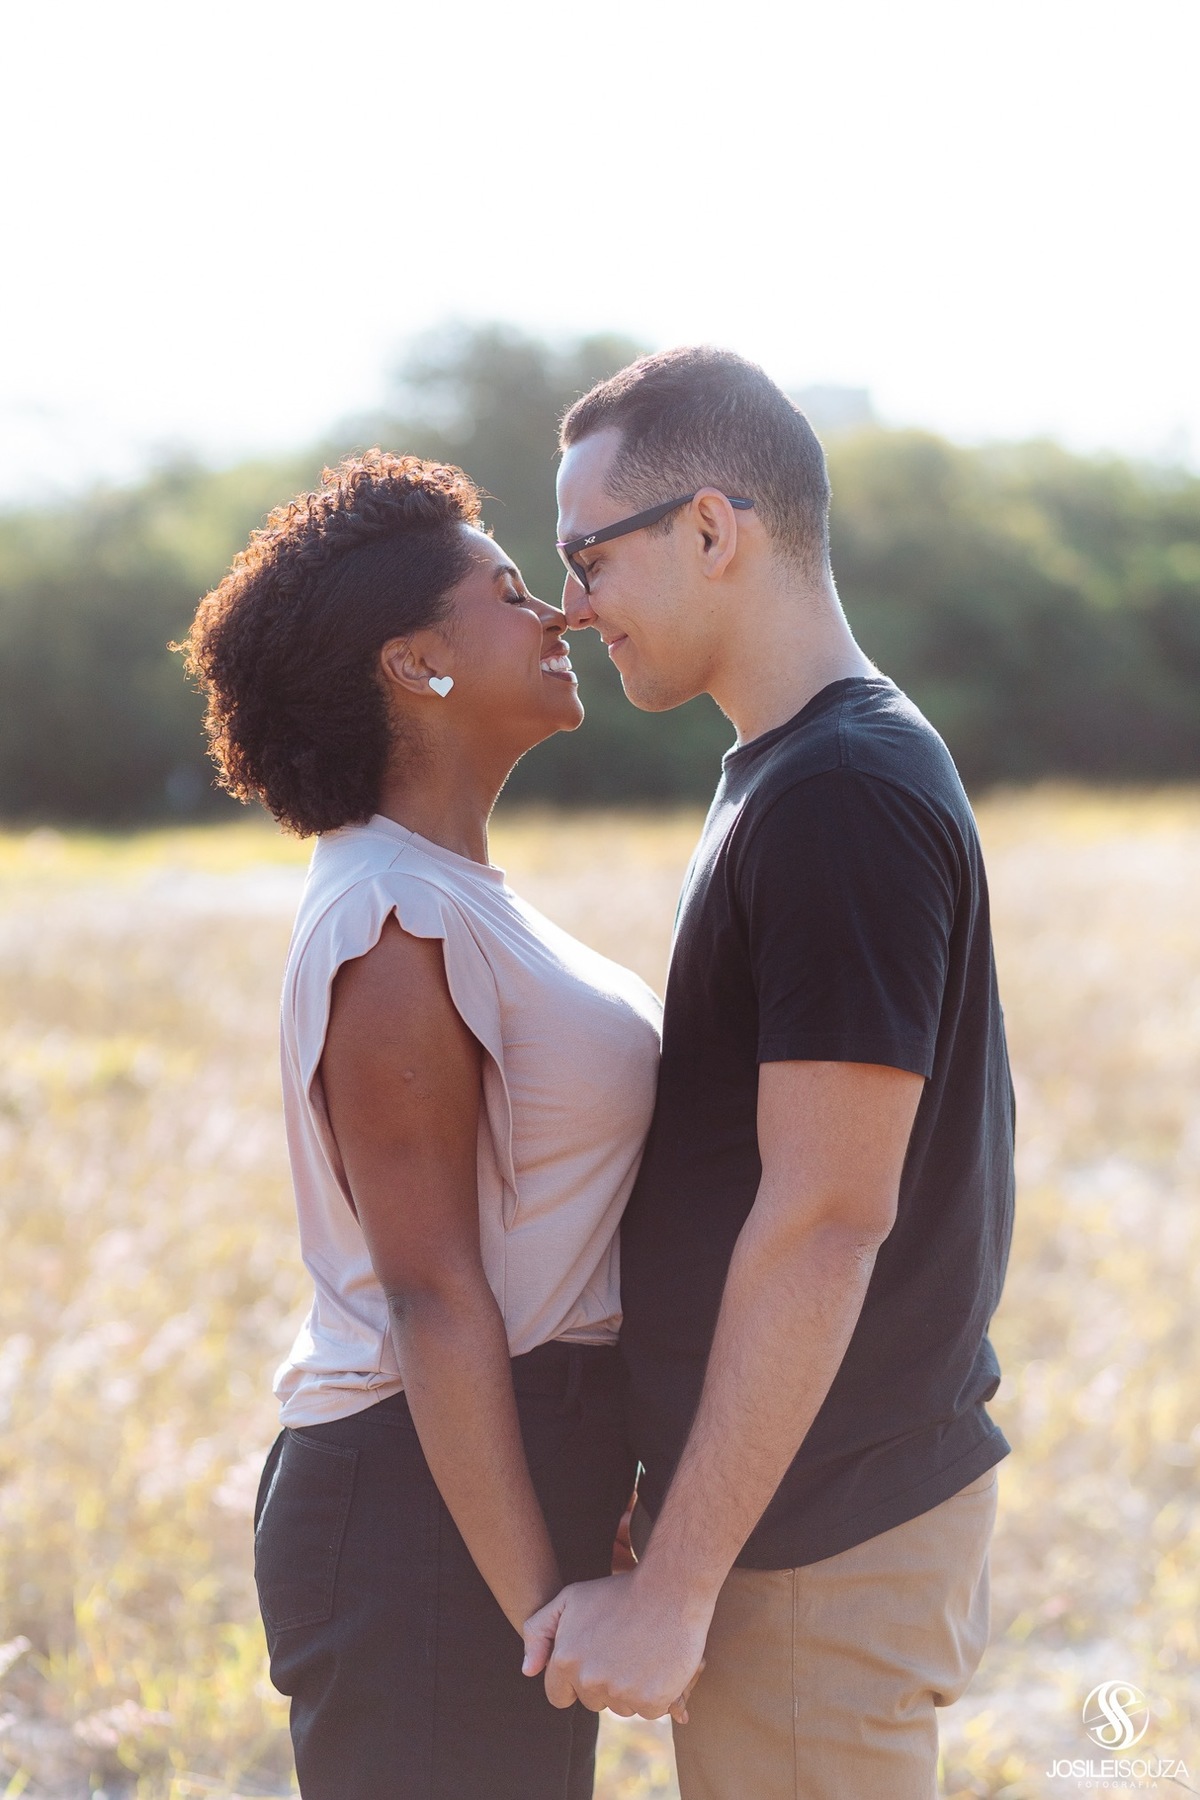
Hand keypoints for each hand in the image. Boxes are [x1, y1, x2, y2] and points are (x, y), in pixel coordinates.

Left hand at [522, 1572, 709, 1721]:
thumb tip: (528, 1671)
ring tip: (640, 1653)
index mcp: (567, 1660)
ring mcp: (621, 1693)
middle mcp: (591, 1681)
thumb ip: (538, 1631)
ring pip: (621, 1707)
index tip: (592, 1662)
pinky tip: (658, 1663)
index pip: (558, 1695)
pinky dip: (655, 1693)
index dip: (572, 1681)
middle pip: (592, 1702)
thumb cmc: (619, 1591)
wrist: (670, 1588)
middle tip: (621, 1650)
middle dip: (602, 1683)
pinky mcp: (652, 1701)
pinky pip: (648, 1710)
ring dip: (629, 1689)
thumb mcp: (570, 1598)